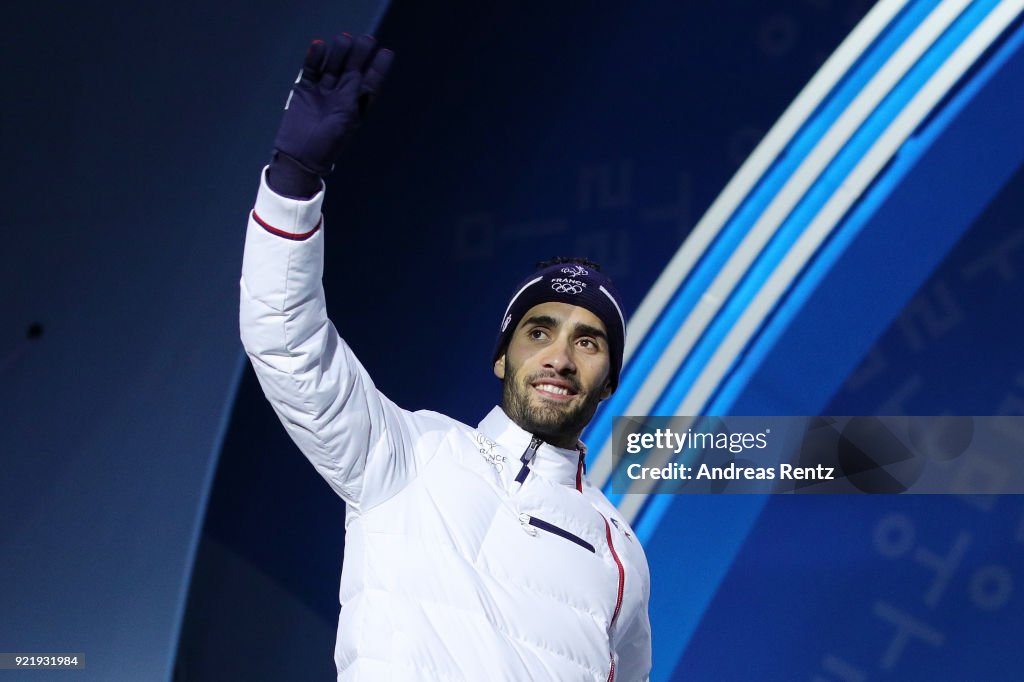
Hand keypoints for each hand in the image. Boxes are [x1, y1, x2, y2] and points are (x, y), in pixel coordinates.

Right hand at [273, 34, 393, 175]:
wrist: (301, 155)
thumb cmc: (329, 143)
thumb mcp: (346, 119)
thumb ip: (352, 95)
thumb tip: (356, 73)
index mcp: (356, 105)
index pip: (370, 82)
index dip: (378, 68)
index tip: (386, 52)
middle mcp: (341, 95)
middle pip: (351, 69)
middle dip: (359, 55)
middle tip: (365, 39)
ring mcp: (322, 90)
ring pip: (332, 65)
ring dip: (338, 52)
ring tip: (344, 39)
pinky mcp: (304, 89)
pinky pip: (311, 69)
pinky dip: (314, 57)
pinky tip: (319, 45)